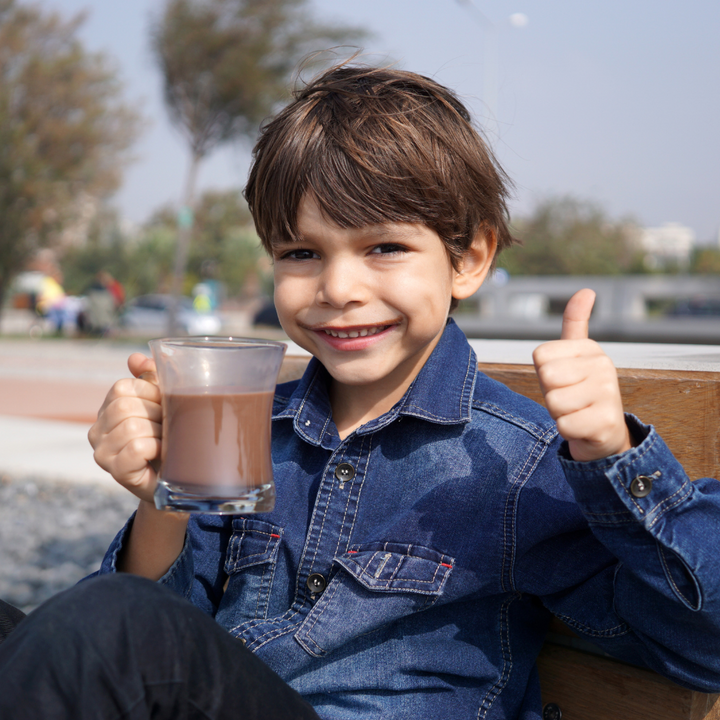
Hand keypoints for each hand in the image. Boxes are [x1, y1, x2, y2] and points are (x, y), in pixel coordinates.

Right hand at [88, 353, 161, 502]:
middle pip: (125, 406)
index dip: (151, 394)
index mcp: (107, 410)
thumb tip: (135, 357)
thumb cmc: (169, 438)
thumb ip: (150, 378)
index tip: (164, 407)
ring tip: (165, 443)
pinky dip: (155, 448)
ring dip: (159, 433)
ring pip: (132, 427)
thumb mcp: (163, 404)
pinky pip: (137, 448)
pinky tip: (159, 455)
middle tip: (168, 429)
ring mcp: (102, 453)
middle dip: (156, 414)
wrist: (176, 478)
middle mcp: (96, 431)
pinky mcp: (116, 471)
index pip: (122, 387)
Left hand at [532, 288, 631, 461]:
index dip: (544, 374)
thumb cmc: (579, 392)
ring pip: (553, 402)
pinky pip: (564, 425)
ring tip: (577, 411)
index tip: (564, 380)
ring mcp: (608, 393)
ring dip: (559, 413)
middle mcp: (604, 365)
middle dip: (551, 394)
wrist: (604, 434)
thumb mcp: (572, 356)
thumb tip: (587, 290)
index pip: (540, 357)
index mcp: (591, 348)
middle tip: (569, 399)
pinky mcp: (606, 421)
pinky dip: (567, 431)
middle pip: (547, 378)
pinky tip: (583, 427)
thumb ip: (575, 323)